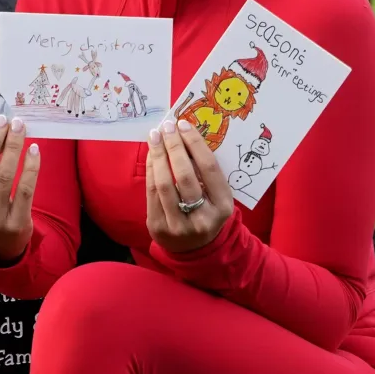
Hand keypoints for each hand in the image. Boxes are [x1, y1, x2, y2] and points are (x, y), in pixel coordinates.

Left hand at [146, 118, 232, 254]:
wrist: (195, 248)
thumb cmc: (207, 211)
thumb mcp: (217, 196)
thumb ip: (207, 172)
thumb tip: (186, 135)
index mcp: (223, 206)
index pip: (209, 168)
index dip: (195, 143)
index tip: (184, 125)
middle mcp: (203, 218)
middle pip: (185, 175)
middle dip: (174, 147)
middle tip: (167, 127)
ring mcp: (179, 225)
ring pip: (165, 184)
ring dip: (158, 155)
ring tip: (155, 136)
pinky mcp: (158, 227)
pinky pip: (152, 193)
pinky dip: (151, 170)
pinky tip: (152, 155)